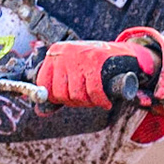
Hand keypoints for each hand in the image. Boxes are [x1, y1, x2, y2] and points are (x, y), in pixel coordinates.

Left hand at [34, 33, 159, 107]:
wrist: (124, 53)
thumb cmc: (94, 66)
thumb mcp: (71, 72)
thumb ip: (56, 90)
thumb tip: (40, 112)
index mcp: (55, 53)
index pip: (43, 84)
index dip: (55, 97)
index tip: (68, 99)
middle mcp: (64, 52)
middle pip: (60, 92)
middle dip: (74, 101)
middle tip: (86, 99)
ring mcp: (80, 55)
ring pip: (76, 94)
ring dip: (88, 103)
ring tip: (96, 99)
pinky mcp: (97, 60)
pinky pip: (94, 91)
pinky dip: (100, 101)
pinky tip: (105, 102)